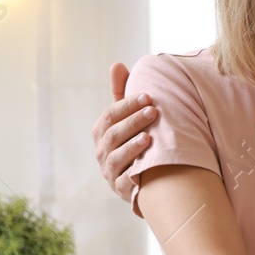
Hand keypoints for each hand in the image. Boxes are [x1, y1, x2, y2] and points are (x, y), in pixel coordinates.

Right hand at [91, 62, 156, 203]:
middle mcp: (102, 151)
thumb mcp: (128, 118)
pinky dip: (133, 175)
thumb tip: (117, 65)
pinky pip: (124, 183)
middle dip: (132, 122)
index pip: (110, 116)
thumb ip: (122, 94)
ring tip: (149, 138)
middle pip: (113, 135)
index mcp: (102, 132)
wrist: (145, 177)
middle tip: (153, 111)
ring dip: (131, 148)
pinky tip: (146, 167)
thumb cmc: (134, 139)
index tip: (148, 96)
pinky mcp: (120, 189)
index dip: (127, 106)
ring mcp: (110, 171)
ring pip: (116, 159)